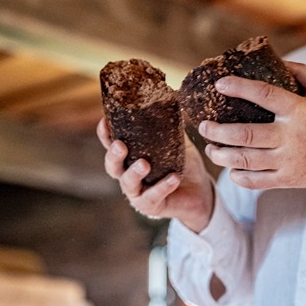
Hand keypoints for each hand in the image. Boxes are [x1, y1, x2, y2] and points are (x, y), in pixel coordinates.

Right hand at [98, 118, 214, 232]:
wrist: (200, 192)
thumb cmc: (182, 165)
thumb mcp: (176, 143)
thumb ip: (169, 127)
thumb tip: (170, 99)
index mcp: (129, 157)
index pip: (111, 144)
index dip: (105, 134)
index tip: (105, 120)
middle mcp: (127, 175)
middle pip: (112, 166)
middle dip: (114, 155)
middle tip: (121, 145)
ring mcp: (137, 193)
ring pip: (128, 183)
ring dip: (134, 172)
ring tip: (144, 164)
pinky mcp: (151, 206)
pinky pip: (154, 196)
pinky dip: (163, 186)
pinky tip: (174, 178)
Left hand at [198, 61, 305, 189]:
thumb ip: (300, 74)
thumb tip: (277, 61)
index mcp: (298, 111)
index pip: (263, 95)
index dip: (239, 88)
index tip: (220, 84)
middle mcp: (289, 137)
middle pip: (244, 134)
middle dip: (218, 131)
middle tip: (204, 126)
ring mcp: (287, 161)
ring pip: (245, 160)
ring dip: (222, 155)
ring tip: (211, 148)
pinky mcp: (288, 179)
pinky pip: (256, 181)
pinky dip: (239, 177)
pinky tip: (231, 170)